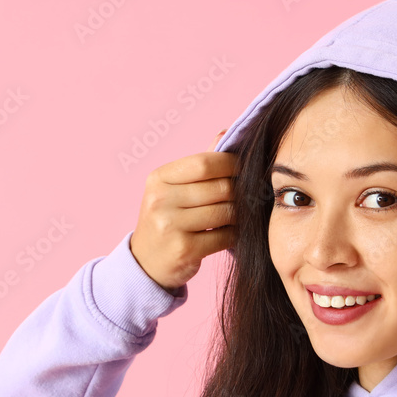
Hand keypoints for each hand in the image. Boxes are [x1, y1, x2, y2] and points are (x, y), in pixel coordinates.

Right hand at [130, 129, 234, 293]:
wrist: (146, 262)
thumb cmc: (167, 219)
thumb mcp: (174, 188)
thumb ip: (200, 164)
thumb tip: (226, 133)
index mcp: (159, 179)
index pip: (205, 163)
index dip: (231, 164)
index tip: (243, 169)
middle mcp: (161, 200)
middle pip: (219, 188)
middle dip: (239, 191)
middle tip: (249, 194)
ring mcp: (170, 226)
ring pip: (225, 212)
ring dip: (239, 214)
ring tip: (241, 213)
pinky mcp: (184, 250)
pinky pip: (224, 236)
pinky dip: (234, 234)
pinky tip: (232, 233)